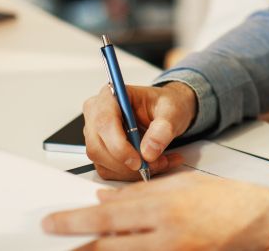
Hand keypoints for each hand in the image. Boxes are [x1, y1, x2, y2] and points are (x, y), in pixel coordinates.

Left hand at [42, 172, 268, 249]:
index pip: (109, 216)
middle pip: (110, 244)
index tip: (52, 222)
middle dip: (77, 245)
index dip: (76, 221)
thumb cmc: (229, 200)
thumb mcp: (184, 184)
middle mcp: (166, 237)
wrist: (266, 222)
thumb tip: (104, 197)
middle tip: (51, 241)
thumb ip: (142, 192)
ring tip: (77, 250)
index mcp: (165, 208)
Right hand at [82, 81, 196, 180]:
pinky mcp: (101, 150)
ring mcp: (96, 133)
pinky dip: (131, 174)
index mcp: (111, 95)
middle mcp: (97, 113)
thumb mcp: (172, 111)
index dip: (119, 146)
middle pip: (97, 147)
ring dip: (132, 171)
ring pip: (103, 162)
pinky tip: (152, 164)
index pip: (104, 123)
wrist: (167, 112)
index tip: (139, 160)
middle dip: (126, 163)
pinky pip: (109, 170)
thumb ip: (163, 128)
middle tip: (155, 164)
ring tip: (160, 162)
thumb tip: (148, 151)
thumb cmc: (165, 105)